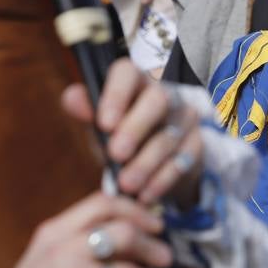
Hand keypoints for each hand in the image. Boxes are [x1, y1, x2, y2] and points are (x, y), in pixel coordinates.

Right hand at [0, 192, 187, 267]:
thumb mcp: (44, 256)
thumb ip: (78, 239)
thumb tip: (128, 229)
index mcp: (56, 231)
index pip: (102, 203)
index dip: (136, 210)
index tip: (156, 222)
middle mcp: (63, 250)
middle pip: (122, 234)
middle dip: (153, 246)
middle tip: (168, 258)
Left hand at [62, 60, 203, 207]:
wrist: (154, 164)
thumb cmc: (120, 136)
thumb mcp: (100, 126)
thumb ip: (86, 112)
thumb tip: (72, 97)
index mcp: (135, 82)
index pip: (127, 73)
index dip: (116, 95)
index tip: (104, 124)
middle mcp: (164, 93)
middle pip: (157, 100)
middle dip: (136, 128)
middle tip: (116, 154)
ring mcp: (184, 118)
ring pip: (168, 136)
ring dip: (146, 162)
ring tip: (126, 185)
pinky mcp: (196, 144)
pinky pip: (182, 161)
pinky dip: (162, 180)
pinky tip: (145, 195)